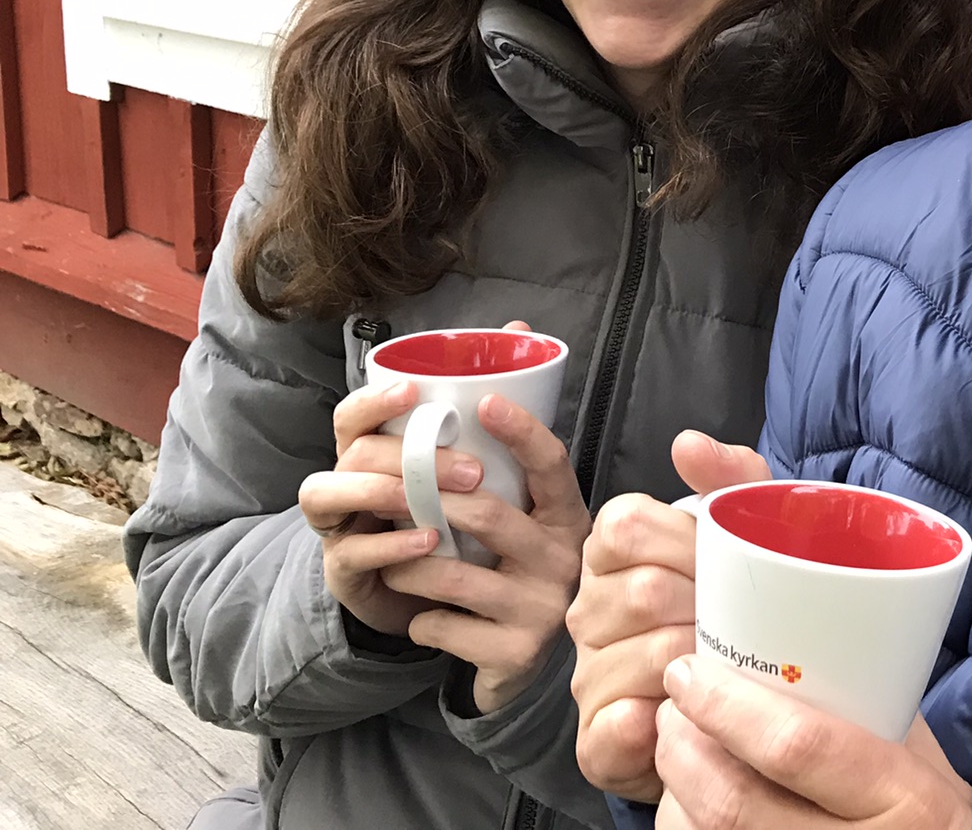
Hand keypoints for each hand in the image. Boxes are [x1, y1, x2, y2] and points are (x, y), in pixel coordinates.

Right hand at [299, 378, 481, 636]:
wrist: (439, 594)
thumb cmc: (452, 509)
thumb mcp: (473, 456)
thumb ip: (488, 399)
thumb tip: (519, 327)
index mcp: (372, 450)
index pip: (354, 414)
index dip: (374, 400)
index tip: (413, 391)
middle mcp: (346, 481)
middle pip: (353, 452)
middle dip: (406, 455)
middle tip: (471, 469)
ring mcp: (338, 526)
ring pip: (328, 495)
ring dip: (382, 492)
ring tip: (433, 503)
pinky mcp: (343, 572)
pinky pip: (352, 554)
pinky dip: (389, 546)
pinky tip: (429, 541)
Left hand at [381, 392, 590, 711]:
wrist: (523, 665)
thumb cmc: (515, 571)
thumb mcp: (527, 519)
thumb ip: (513, 449)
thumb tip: (516, 327)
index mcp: (569, 517)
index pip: (552, 464)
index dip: (523, 431)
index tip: (486, 401)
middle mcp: (564, 559)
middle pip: (486, 514)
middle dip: (424, 500)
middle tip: (383, 494)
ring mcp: (543, 609)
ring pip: (452, 574)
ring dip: (407, 564)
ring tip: (392, 560)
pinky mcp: (515, 654)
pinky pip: (442, 625)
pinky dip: (419, 618)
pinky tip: (421, 616)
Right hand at [568, 431, 769, 800]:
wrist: (733, 708)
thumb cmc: (732, 608)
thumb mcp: (743, 536)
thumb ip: (729, 480)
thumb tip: (688, 444)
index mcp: (612, 550)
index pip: (626, 525)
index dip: (686, 544)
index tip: (721, 564)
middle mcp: (587, 609)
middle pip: (645, 591)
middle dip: (706, 607)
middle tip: (738, 623)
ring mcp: (587, 676)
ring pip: (649, 657)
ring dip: (703, 666)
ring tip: (728, 669)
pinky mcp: (595, 741)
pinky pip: (618, 728)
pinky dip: (661, 724)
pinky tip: (686, 718)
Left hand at [653, 656, 971, 828]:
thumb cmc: (925, 805)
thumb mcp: (914, 748)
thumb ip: (859, 702)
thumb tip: (777, 636)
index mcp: (904, 798)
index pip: (796, 746)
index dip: (727, 706)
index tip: (690, 671)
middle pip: (732, 801)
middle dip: (684, 744)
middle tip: (674, 705)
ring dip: (674, 785)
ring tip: (677, 744)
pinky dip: (682, 819)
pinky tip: (688, 795)